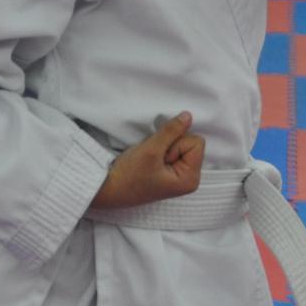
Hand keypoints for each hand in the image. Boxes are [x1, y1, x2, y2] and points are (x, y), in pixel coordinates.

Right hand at [90, 112, 204, 209]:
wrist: (108, 189)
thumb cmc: (128, 175)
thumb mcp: (151, 149)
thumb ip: (171, 131)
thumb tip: (188, 116)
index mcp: (191, 179)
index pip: (197, 142)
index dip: (177, 142)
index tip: (159, 156)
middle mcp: (190, 179)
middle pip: (191, 143)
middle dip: (170, 144)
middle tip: (152, 158)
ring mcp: (181, 176)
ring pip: (180, 145)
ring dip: (163, 146)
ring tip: (149, 160)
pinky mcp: (171, 172)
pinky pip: (172, 150)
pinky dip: (160, 150)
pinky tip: (150, 161)